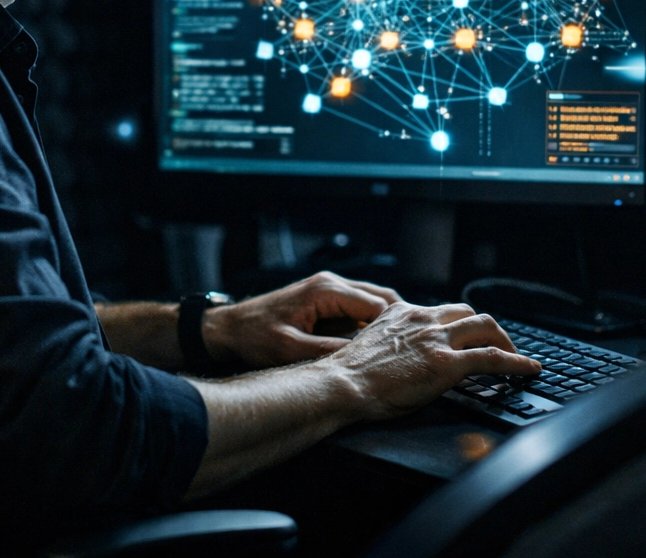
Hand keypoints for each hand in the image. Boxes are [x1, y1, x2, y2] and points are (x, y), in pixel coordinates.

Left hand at [200, 271, 402, 368]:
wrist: (229, 328)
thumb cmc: (254, 336)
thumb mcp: (289, 349)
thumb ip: (325, 352)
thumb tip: (361, 360)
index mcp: (325, 290)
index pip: (376, 304)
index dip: (396, 327)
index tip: (409, 348)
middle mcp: (331, 284)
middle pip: (381, 297)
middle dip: (399, 321)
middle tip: (415, 346)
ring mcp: (329, 290)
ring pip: (372, 301)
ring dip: (387, 322)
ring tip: (402, 347)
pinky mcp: (326, 300)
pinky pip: (358, 308)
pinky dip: (372, 323)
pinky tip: (379, 344)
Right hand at [319, 302, 540, 420]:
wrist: (341, 383)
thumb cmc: (349, 375)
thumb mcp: (373, 345)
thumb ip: (394, 341)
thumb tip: (404, 355)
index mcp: (403, 313)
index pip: (443, 311)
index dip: (463, 324)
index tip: (471, 335)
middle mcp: (423, 319)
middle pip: (469, 314)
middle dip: (488, 330)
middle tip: (498, 347)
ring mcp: (436, 339)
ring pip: (485, 327)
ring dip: (506, 342)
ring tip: (516, 359)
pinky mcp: (445, 363)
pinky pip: (492, 358)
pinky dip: (516, 363)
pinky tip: (529, 370)